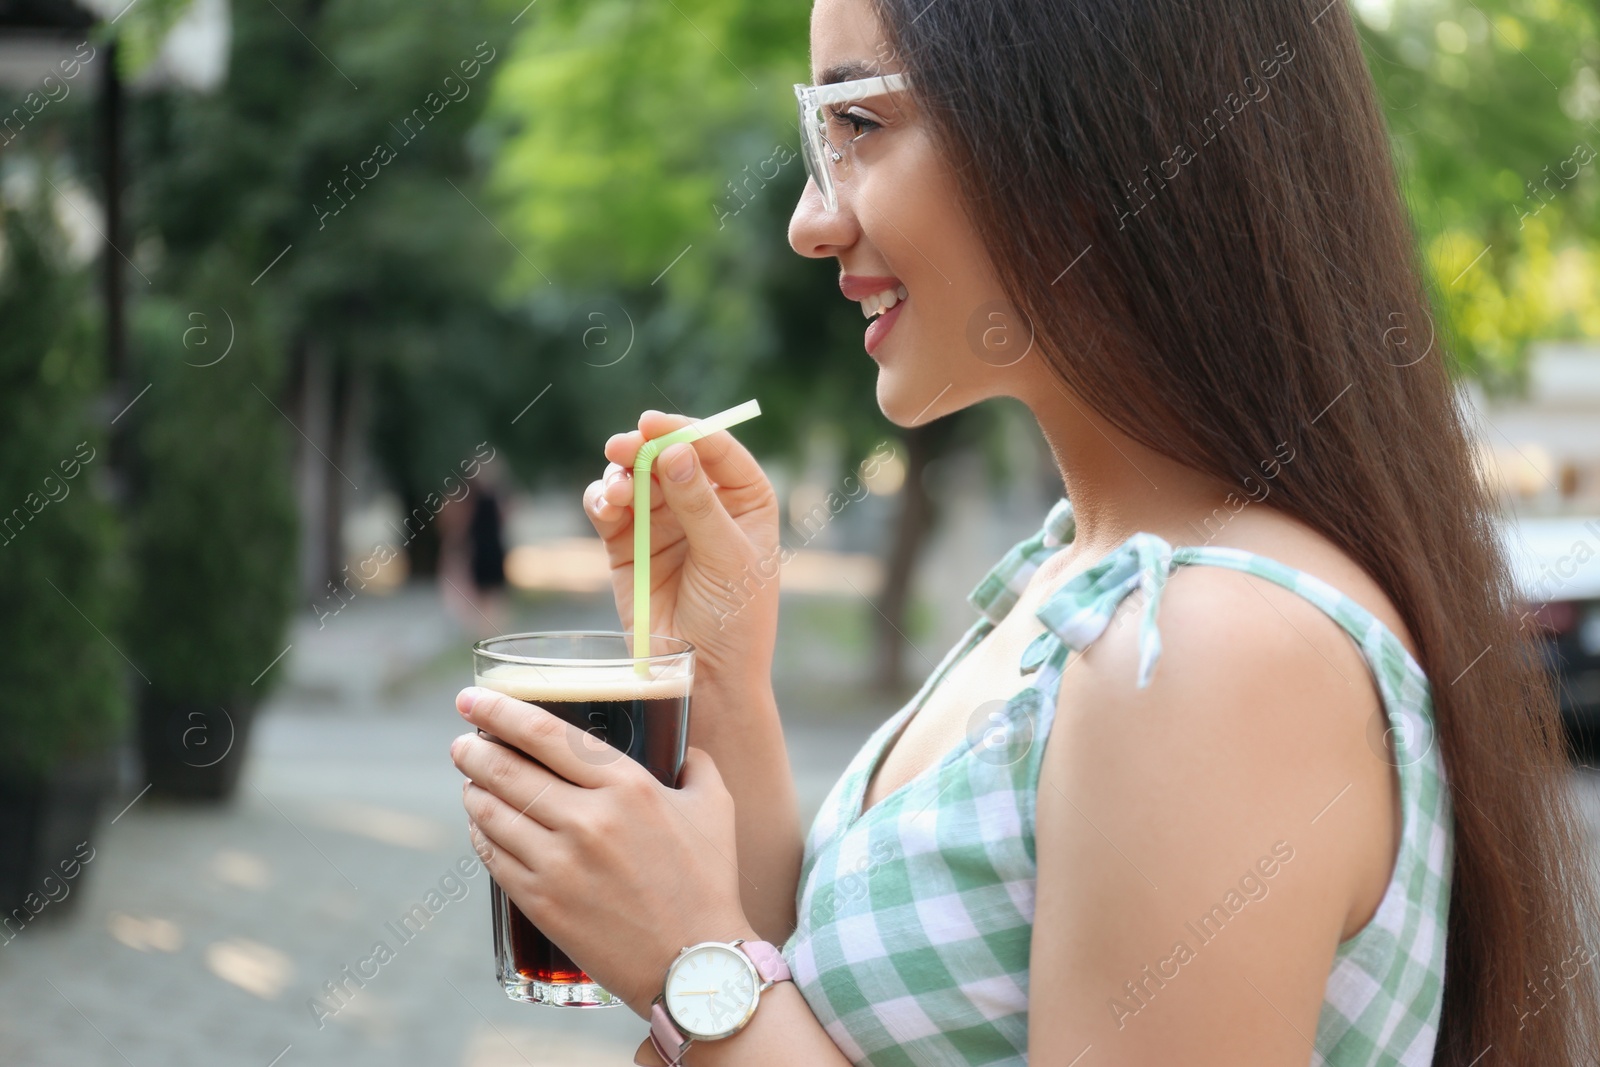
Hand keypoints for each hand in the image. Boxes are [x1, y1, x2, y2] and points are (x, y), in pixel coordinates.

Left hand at [450, 685, 757, 1019]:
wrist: (694, 964)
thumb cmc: (708, 882)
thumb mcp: (713, 808)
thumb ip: (696, 764)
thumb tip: (684, 747)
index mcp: (628, 786)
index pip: (546, 734)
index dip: (500, 711)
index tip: (471, 698)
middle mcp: (588, 819)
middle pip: (507, 769)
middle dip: (474, 748)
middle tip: (463, 739)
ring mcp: (559, 863)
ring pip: (492, 811)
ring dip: (472, 788)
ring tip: (469, 778)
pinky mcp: (541, 901)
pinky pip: (493, 855)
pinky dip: (480, 832)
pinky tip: (481, 823)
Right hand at [586, 410, 779, 687]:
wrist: (701, 675)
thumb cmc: (734, 618)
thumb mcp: (727, 558)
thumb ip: (699, 505)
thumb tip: (674, 452)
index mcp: (744, 500)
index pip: (717, 450)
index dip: (687, 431)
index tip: (654, 425)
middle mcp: (703, 503)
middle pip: (669, 455)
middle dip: (643, 448)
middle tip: (622, 447)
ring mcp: (663, 522)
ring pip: (635, 477)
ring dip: (620, 475)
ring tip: (617, 493)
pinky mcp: (627, 544)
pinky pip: (609, 508)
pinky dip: (602, 500)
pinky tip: (605, 507)